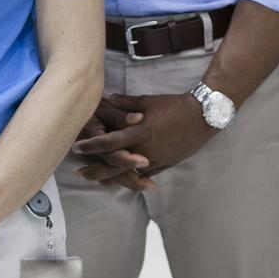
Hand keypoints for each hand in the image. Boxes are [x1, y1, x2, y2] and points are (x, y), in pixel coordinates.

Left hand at [75, 93, 213, 185]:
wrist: (202, 118)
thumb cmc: (174, 105)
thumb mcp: (147, 101)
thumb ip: (124, 102)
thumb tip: (105, 97)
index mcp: (138, 133)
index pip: (108, 143)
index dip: (91, 146)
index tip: (76, 148)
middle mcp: (144, 150)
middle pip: (114, 165)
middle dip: (95, 170)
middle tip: (79, 172)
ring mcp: (155, 160)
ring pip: (128, 174)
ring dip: (111, 177)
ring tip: (97, 179)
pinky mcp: (164, 165)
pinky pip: (143, 176)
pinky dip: (130, 178)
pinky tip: (122, 180)